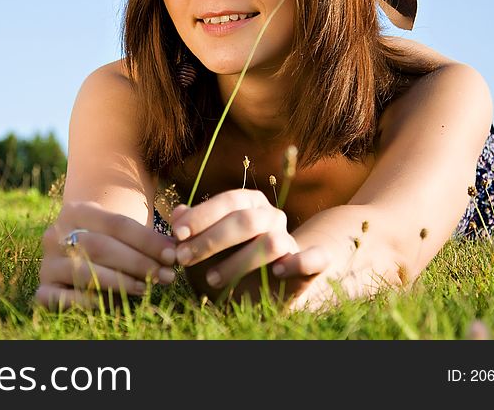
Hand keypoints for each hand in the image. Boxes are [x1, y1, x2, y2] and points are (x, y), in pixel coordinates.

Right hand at [35, 200, 176, 309]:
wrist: (78, 253)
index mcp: (76, 210)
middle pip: (101, 247)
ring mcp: (47, 262)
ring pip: (85, 271)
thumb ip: (157, 225)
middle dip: (138, 262)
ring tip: (147, 287)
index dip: (147, 240)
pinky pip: (61, 298)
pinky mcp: (43, 289)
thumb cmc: (112, 241)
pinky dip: (86, 301)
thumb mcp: (127, 230)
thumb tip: (184, 216)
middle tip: (165, 275)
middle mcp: (56, 234)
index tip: (172, 254)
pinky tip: (112, 302)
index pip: (116, 224)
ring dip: (120, 281)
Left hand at [170, 189, 329, 303]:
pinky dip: (301, 262)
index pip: (228, 200)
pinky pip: (316, 258)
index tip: (177, 235)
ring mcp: (291, 239)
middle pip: (246, 220)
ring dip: (239, 262)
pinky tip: (278, 272)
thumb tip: (178, 213)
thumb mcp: (201, 248)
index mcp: (248, 203)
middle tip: (184, 259)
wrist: (256, 293)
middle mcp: (271, 216)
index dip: (202, 216)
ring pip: (272, 242)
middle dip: (211, 240)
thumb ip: (190, 230)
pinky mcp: (309, 266)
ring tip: (211, 279)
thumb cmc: (223, 262)